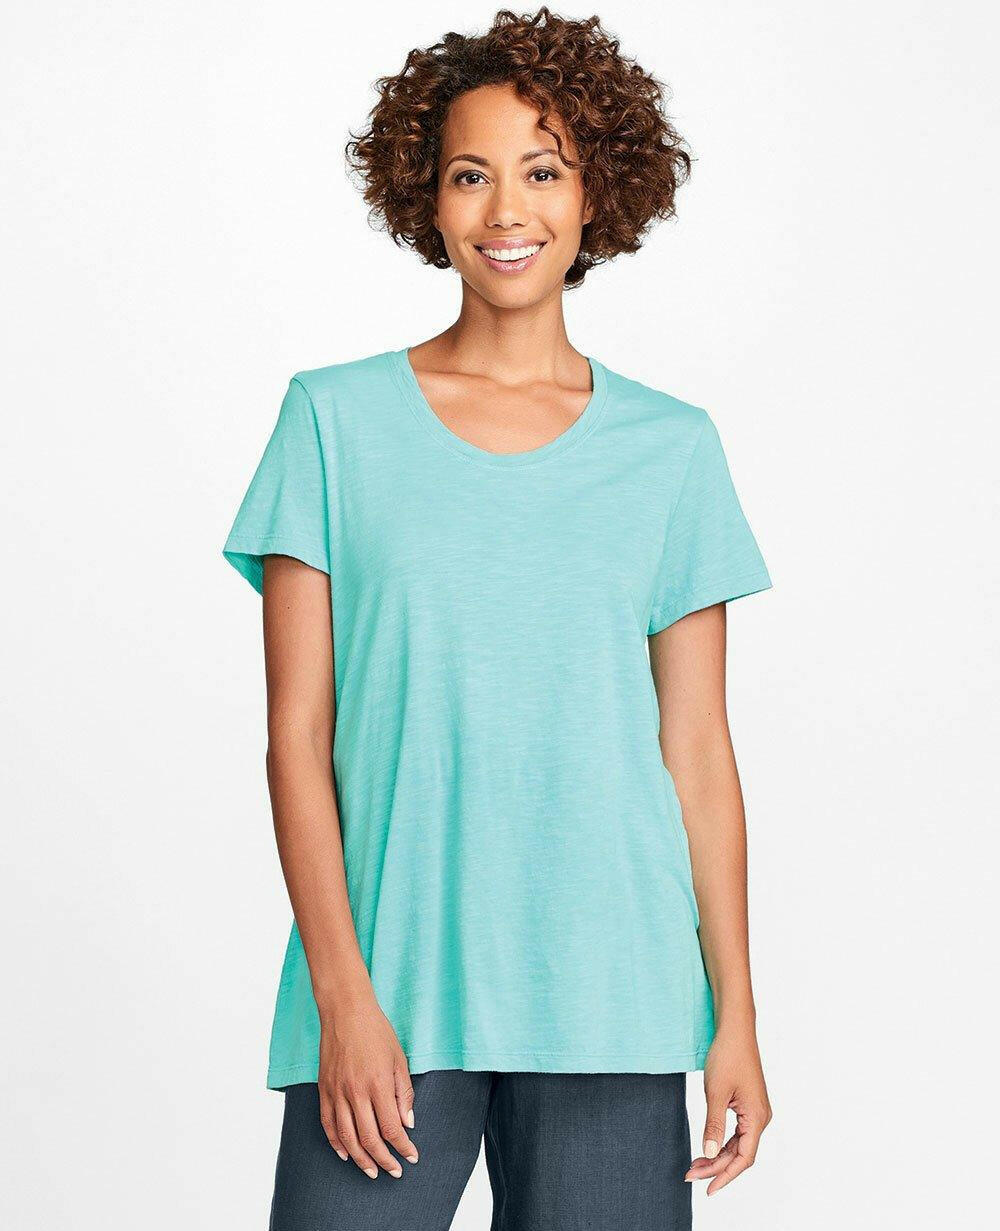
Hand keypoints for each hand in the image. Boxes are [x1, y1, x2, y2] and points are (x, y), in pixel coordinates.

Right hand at [317, 994, 418, 1179]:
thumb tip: (408, 1123)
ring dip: (360, 1159)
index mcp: (378, 1084)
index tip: (412, 1157)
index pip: (392, 1128)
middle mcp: (356, 1092)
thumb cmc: (376, 1031)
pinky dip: (335, 1143)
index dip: (403, 1147)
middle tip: (394, 1171)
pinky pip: (328, 1123)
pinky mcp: (324, 1089)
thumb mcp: (399, 1059)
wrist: (346, 1011)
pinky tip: (345, 1154)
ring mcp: (337, 1092)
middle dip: (384, 1160)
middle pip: (369, 1138)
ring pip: (347, 1137)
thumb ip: (403, 1093)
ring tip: (372, 1170)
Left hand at [686, 1025, 771, 1194]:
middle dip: (716, 1166)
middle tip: (690, 1173)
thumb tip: (708, 1152)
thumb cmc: (727, 1056)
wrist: (735, 1031)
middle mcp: (760, 1118)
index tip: (707, 1189)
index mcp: (757, 1118)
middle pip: (740, 1154)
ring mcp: (755, 1111)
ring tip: (695, 1164)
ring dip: (718, 1155)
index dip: (725, 1175)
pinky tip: (707, 1146)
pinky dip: (722, 1142)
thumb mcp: (715, 1092)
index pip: (743, 1158)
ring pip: (738, 1144)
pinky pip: (737, 1133)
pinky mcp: (747, 1105)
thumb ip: (713, 1125)